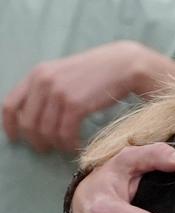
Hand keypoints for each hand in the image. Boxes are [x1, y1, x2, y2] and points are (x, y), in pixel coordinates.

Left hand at [2, 40, 174, 153]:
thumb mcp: (64, 73)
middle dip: (36, 140)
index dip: (11, 126)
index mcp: (37, 74)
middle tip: (47, 147)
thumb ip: (47, 89)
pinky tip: (77, 145)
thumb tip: (34, 115)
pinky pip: (64, 133)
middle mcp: (43, 82)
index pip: (9, 105)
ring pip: (46, 131)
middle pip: (28, 123)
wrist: (125, 65)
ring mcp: (58, 93)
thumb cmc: (98, 72)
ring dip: (55, 144)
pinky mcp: (75, 104)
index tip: (16, 138)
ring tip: (66, 146)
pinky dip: (69, 144)